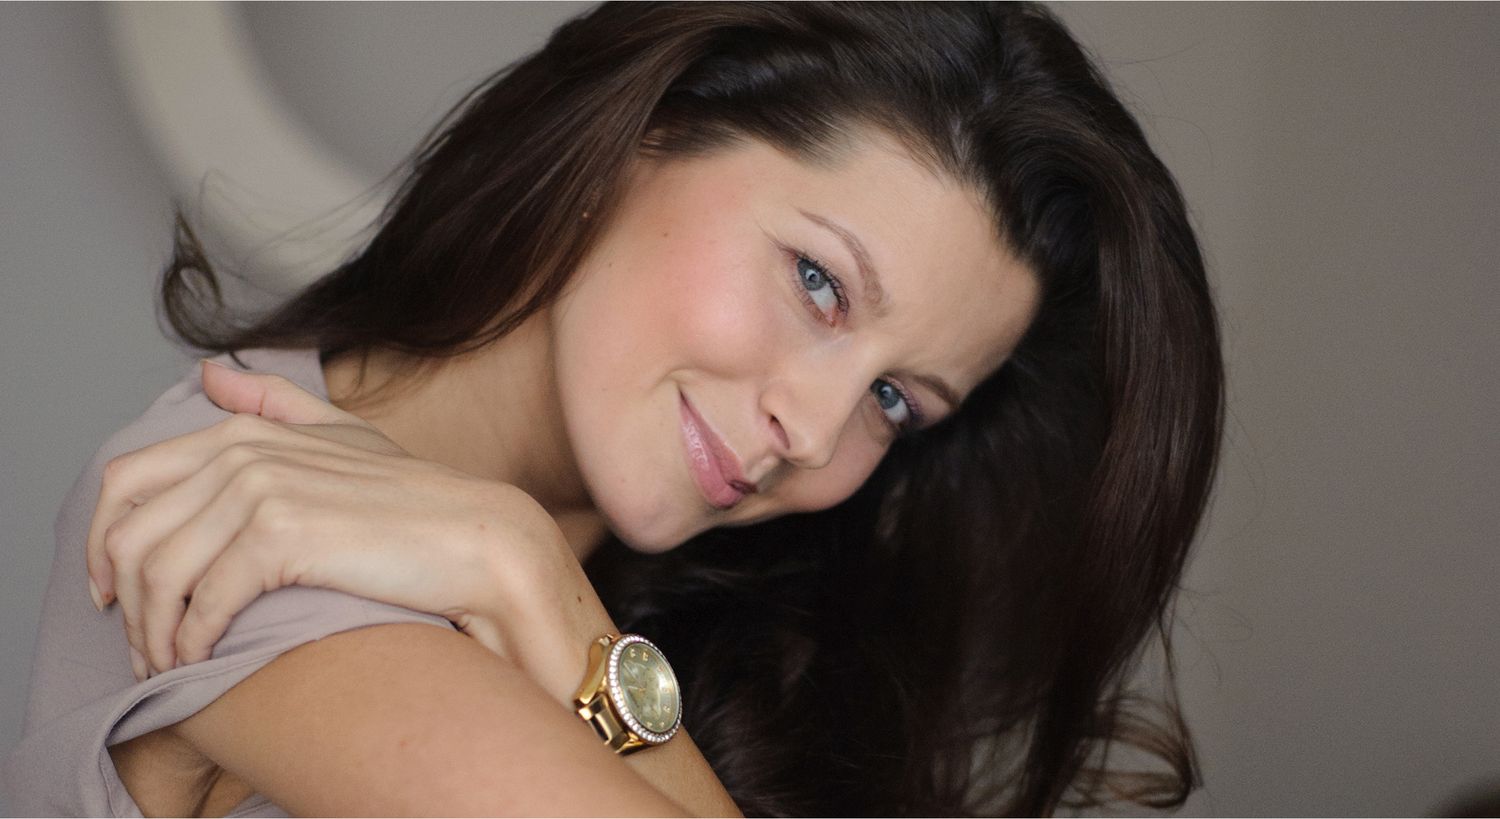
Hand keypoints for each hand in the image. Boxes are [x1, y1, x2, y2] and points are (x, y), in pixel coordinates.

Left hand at [86, 359, 613, 700]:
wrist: (476, 540)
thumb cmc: (416, 501)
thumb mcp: (344, 436)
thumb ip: (277, 403)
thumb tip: (213, 374)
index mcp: (244, 432)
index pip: (126, 481)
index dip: (103, 543)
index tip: (113, 592)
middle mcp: (242, 453)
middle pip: (129, 534)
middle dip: (123, 601)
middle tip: (142, 646)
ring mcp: (259, 490)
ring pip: (157, 573)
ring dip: (152, 632)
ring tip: (169, 665)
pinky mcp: (279, 536)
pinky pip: (201, 601)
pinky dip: (192, 643)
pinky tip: (204, 663)